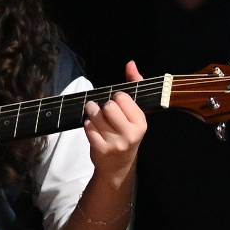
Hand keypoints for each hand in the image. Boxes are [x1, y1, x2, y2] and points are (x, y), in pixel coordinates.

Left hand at [80, 62, 149, 183]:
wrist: (118, 166)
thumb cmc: (126, 133)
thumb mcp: (134, 113)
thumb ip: (134, 85)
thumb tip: (130, 64)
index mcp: (142, 122)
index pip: (122, 97)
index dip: (116, 99)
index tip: (118, 106)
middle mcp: (131, 133)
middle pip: (108, 105)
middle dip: (102, 106)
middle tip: (104, 113)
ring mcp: (116, 142)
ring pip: (95, 115)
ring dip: (92, 114)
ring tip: (97, 119)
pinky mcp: (101, 149)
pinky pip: (87, 127)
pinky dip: (87, 125)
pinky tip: (94, 130)